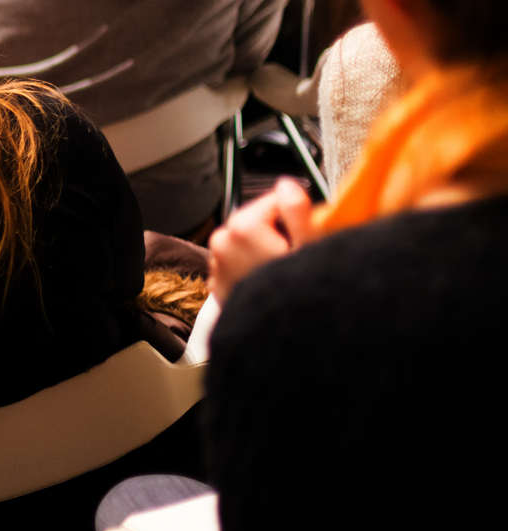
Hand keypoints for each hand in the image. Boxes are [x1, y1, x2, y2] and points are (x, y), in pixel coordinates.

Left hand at [209, 178, 314, 302]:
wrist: (283, 345)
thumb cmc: (300, 298)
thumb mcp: (313, 248)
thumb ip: (298, 211)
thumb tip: (288, 185)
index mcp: (243, 228)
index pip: (272, 200)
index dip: (295, 212)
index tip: (307, 226)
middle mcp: (222, 245)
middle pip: (257, 221)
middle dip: (278, 232)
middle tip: (299, 252)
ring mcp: (218, 267)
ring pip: (247, 243)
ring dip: (265, 250)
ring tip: (287, 270)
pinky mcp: (220, 285)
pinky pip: (240, 265)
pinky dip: (254, 268)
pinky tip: (273, 282)